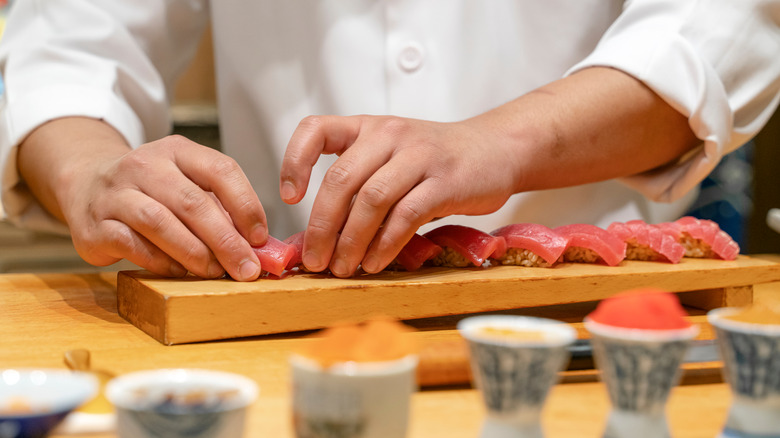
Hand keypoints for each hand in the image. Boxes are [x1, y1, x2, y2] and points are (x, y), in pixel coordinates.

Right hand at [18, 118, 267, 280]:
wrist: (85, 185)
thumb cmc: (152, 191)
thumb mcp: (185, 183)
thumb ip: (219, 209)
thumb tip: (258, 247)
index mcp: (177, 151)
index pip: (221, 170)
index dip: (246, 206)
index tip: (260, 237)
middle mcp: (145, 165)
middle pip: (193, 202)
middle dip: (226, 240)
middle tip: (246, 268)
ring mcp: (116, 192)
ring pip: (160, 222)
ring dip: (194, 252)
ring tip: (214, 272)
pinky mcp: (95, 223)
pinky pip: (132, 244)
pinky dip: (160, 261)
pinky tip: (179, 272)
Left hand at [279, 68, 699, 277]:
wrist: (496, 149)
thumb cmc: (436, 160)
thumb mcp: (393, 153)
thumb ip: (360, 180)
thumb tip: (322, 234)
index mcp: (368, 127)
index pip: (316, 130)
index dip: (294, 161)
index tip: (289, 198)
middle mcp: (389, 135)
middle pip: (341, 180)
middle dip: (322, 226)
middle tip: (315, 261)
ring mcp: (419, 156)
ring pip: (371, 200)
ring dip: (351, 241)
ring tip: (342, 269)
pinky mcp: (445, 181)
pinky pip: (405, 216)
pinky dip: (385, 245)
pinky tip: (374, 264)